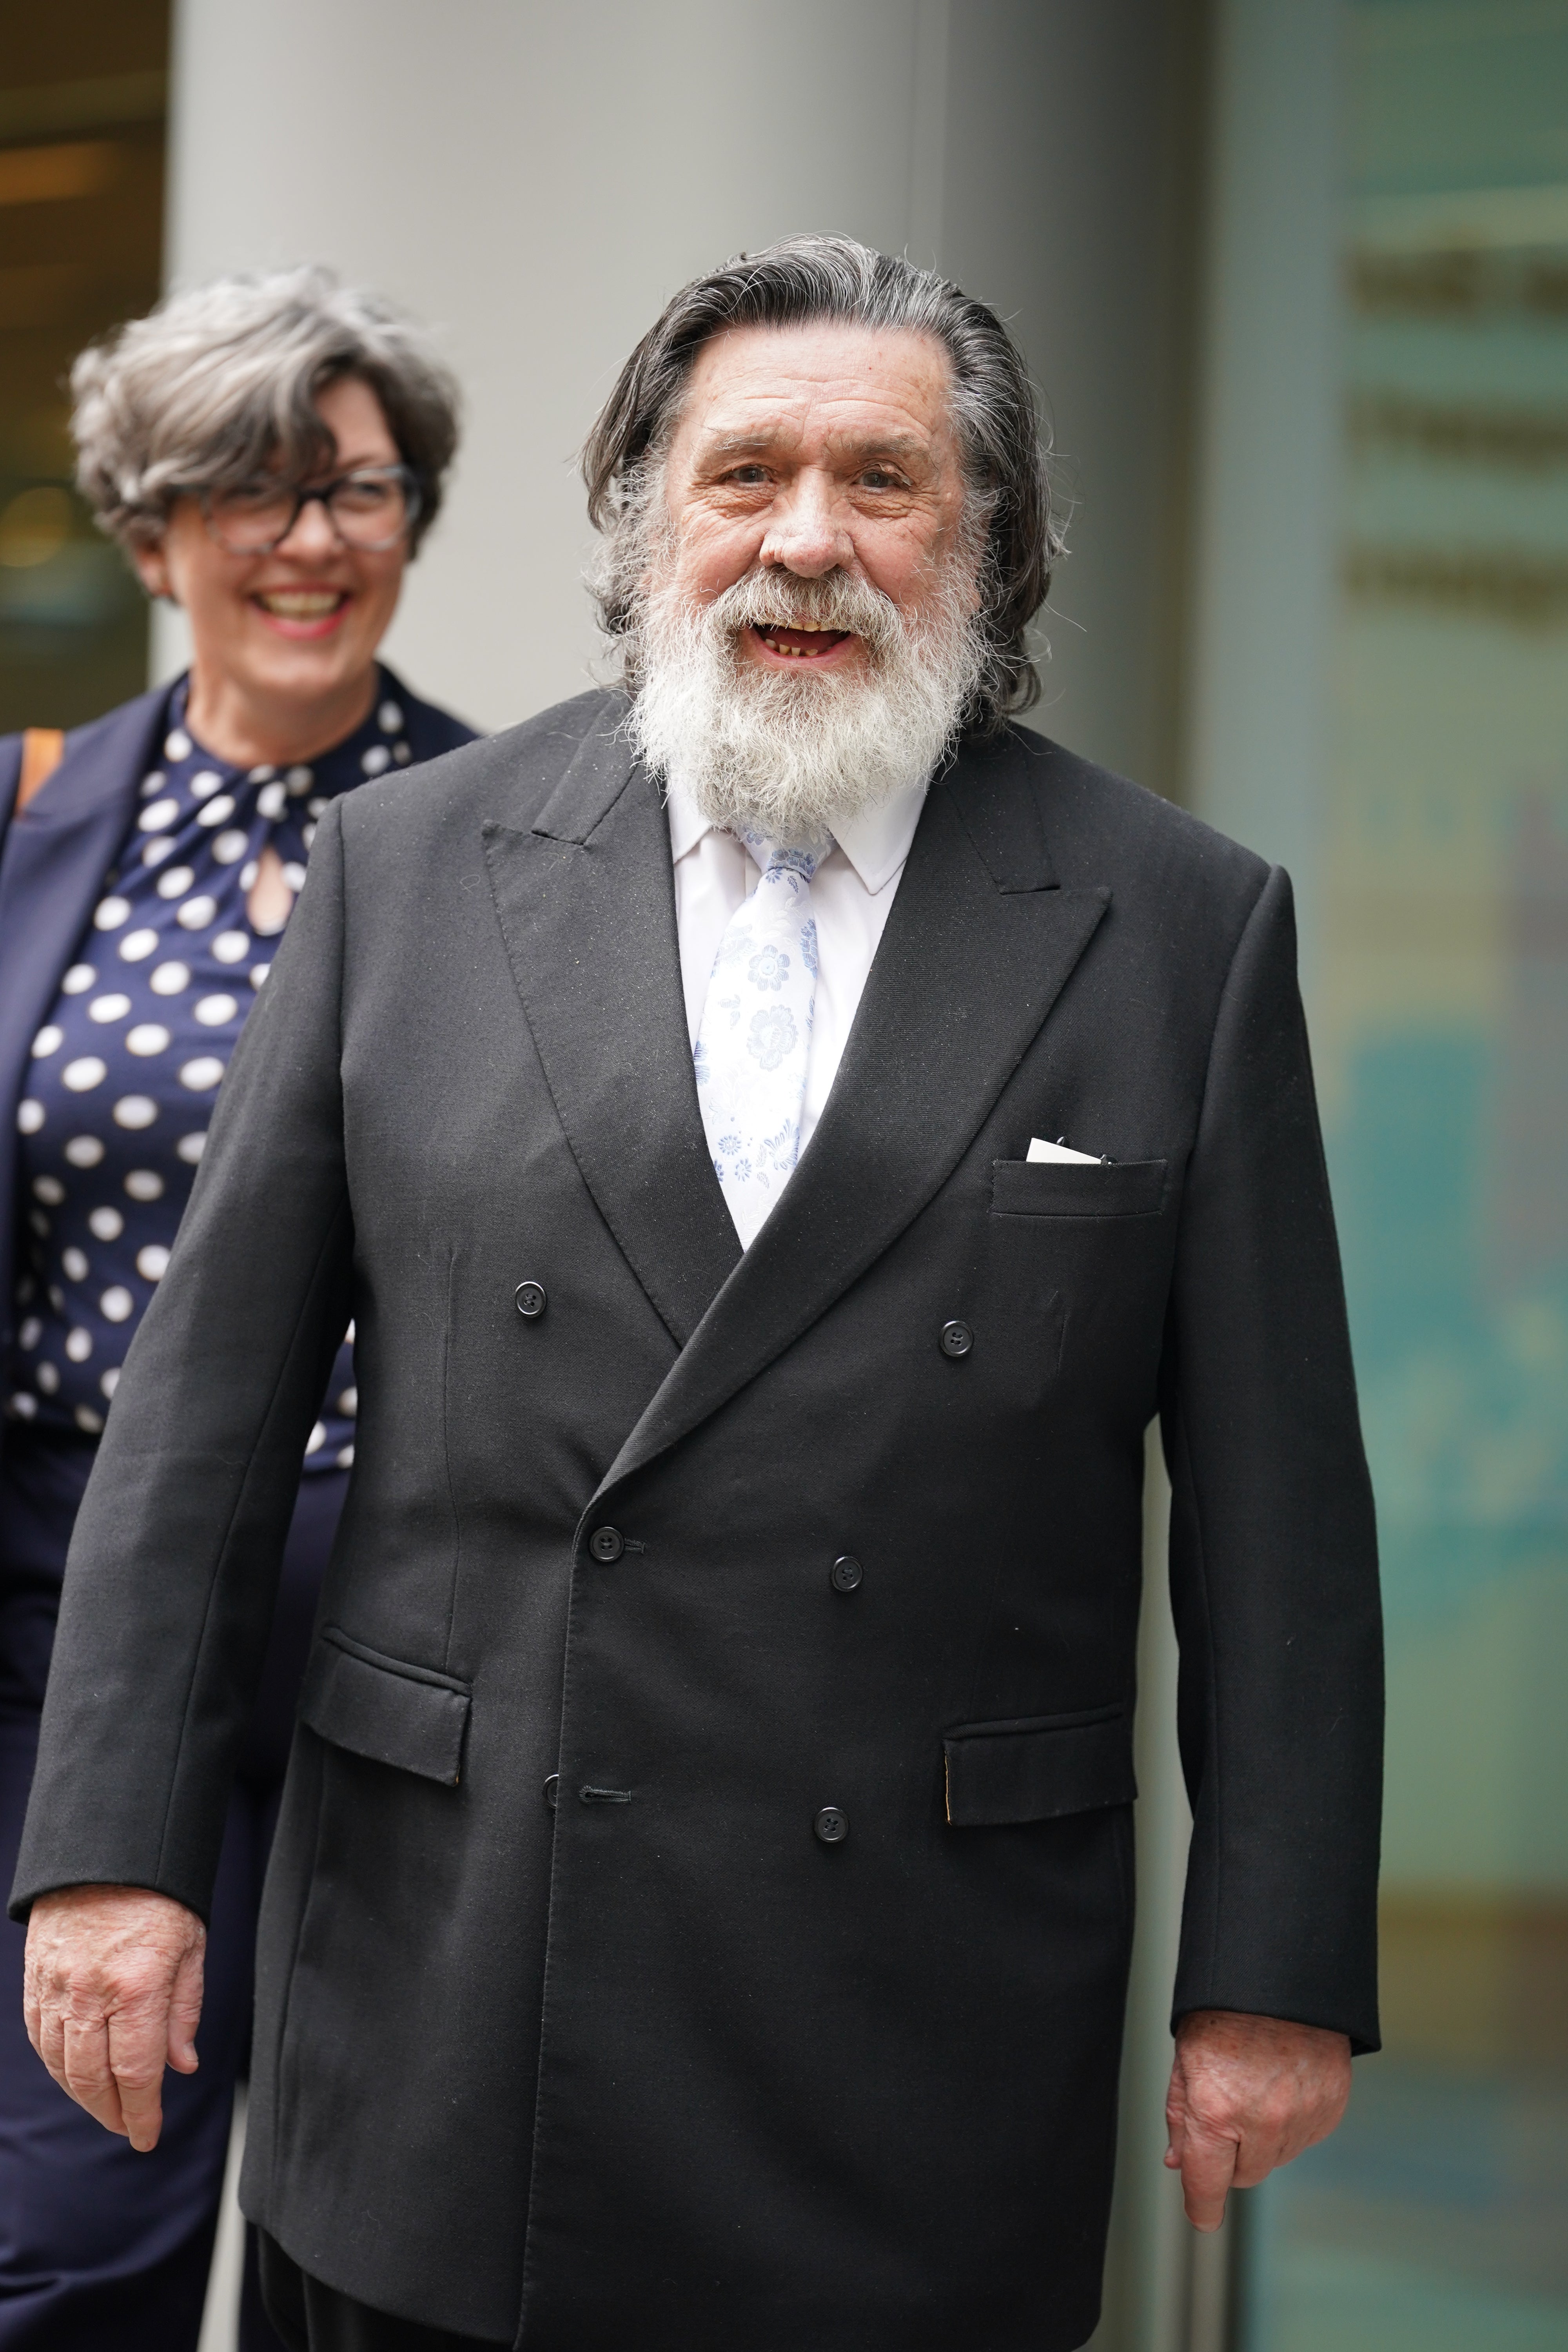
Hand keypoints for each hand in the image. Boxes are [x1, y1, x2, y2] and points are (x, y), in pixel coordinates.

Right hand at [23, 1885, 205, 2151]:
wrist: (108, 1848)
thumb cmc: (159, 1896)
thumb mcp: (191, 1947)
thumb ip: (185, 2010)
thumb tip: (182, 2066)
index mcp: (137, 1986)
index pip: (135, 2071)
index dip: (142, 2112)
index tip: (148, 2135)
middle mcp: (91, 1992)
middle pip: (93, 2077)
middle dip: (112, 2112)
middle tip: (129, 2127)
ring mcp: (56, 1985)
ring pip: (61, 2062)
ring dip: (82, 2094)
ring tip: (105, 2107)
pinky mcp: (35, 1977)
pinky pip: (39, 2035)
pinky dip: (55, 2063)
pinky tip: (72, 2073)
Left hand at [1165, 2008, 1350, 2230]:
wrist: (1280, 1977)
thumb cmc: (1225, 2011)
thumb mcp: (1186, 2059)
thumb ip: (1181, 2115)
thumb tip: (1177, 2160)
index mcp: (1216, 2112)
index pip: (1206, 2185)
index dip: (1200, 2206)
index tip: (1202, 2215)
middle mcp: (1261, 2123)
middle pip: (1243, 2175)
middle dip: (1230, 2156)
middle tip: (1227, 2112)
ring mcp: (1300, 2118)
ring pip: (1276, 2158)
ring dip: (1262, 2138)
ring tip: (1257, 2085)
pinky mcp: (1329, 2109)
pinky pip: (1305, 2137)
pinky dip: (1293, 2122)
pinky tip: (1283, 2084)